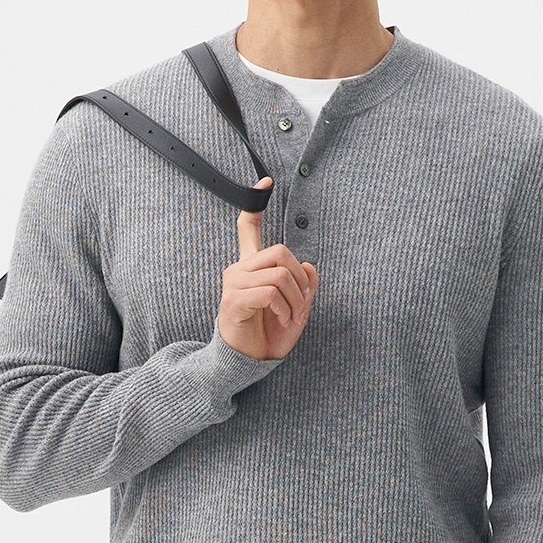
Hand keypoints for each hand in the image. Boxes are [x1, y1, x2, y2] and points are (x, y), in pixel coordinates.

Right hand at [217, 185, 317, 361]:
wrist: (249, 361)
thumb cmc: (269, 334)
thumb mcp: (296, 308)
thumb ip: (304, 286)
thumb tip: (309, 267)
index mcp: (251, 267)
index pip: (248, 229)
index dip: (256, 204)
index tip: (265, 181)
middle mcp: (239, 270)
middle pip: (279, 251)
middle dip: (300, 278)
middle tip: (301, 302)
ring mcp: (234, 283)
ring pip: (279, 274)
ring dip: (296, 299)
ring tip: (292, 316)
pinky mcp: (234, 300)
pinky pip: (271, 292)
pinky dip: (285, 309)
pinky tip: (282, 320)